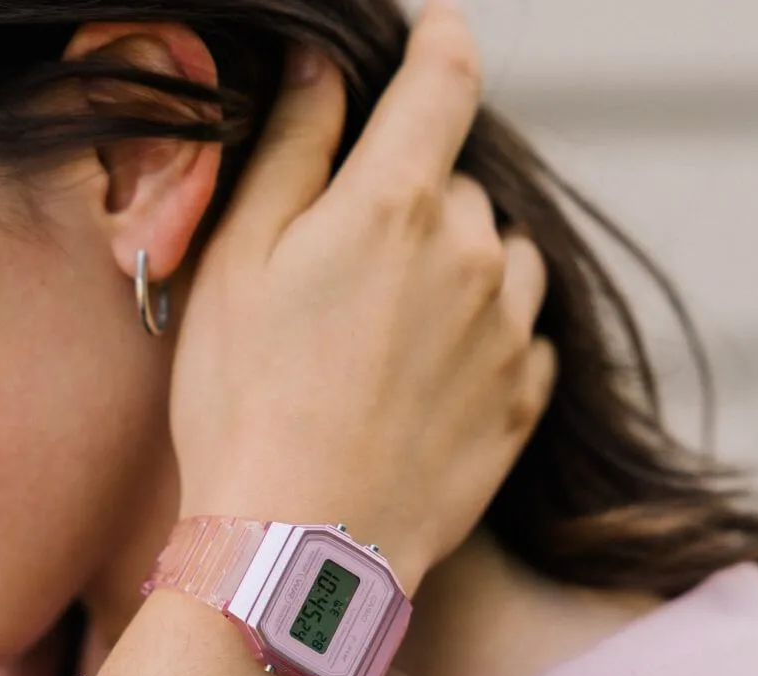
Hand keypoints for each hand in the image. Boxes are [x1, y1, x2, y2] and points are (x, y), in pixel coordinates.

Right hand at [171, 0, 555, 594]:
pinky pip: (521, 333)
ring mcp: (505, 333)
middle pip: (458, 184)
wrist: (299, 544)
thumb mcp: (236, 262)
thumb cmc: (245, 403)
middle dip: (414, 195)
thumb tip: (325, 72)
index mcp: (394, 207)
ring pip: (501, 255)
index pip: (445, 80)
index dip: (439, 44)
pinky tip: (429, 372)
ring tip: (395, 322)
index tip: (435, 39)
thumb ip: (291, 151)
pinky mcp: (518, 401)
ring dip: (460, 262)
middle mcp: (470, 256)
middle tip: (351, 259)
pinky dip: (486, 330)